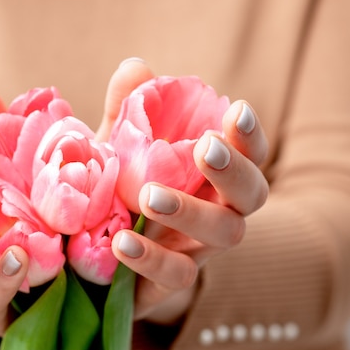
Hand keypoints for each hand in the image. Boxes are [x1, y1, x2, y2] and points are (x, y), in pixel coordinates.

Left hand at [102, 58, 268, 324]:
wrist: (96, 258)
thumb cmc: (120, 192)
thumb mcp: (118, 149)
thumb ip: (128, 111)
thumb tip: (137, 67)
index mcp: (211, 175)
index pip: (247, 154)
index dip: (249, 135)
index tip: (236, 109)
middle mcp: (218, 210)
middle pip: (252, 194)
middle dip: (234, 169)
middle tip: (205, 148)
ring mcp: (199, 249)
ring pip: (223, 234)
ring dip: (191, 211)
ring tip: (149, 195)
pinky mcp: (171, 282)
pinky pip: (176, 276)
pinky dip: (151, 258)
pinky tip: (121, 242)